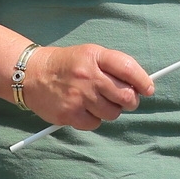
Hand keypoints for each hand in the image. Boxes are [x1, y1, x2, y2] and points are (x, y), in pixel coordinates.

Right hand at [22, 43, 155, 130]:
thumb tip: (140, 85)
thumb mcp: (89, 54)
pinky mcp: (69, 114)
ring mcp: (78, 96)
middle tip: (126, 100)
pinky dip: (93, 119)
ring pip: (113, 113)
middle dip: (130, 100)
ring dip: (110, 110)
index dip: (143, 81)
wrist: (31, 75)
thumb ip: (113, 66)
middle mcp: (87, 75)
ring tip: (97, 101)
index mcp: (94, 56)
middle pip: (125, 95)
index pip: (128, 68)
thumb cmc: (67, 65)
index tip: (148, 88)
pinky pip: (95, 124)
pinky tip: (83, 109)